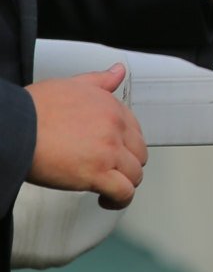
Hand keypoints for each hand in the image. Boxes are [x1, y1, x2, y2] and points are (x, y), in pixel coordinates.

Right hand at [26, 65, 146, 208]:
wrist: (15, 127)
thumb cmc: (33, 109)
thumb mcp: (69, 85)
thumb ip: (99, 81)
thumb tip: (118, 71)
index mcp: (111, 107)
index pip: (135, 130)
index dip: (125, 145)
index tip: (114, 151)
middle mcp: (115, 127)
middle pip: (139, 153)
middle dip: (126, 164)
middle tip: (109, 169)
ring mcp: (109, 151)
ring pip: (135, 174)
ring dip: (123, 182)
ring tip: (107, 187)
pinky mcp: (98, 173)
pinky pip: (124, 192)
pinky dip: (119, 200)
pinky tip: (106, 200)